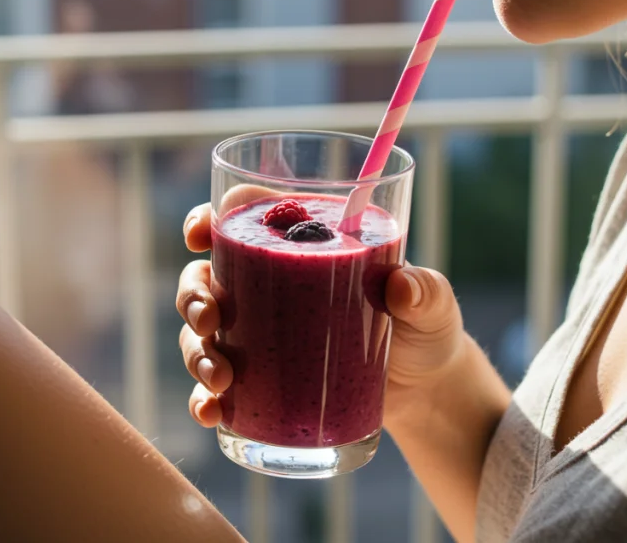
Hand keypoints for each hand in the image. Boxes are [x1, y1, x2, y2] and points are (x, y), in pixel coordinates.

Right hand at [175, 191, 466, 428]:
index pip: (241, 216)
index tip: (200, 236)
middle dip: (194, 295)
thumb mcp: (432, 305)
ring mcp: (260, 333)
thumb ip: (425, 291)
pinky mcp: (261, 379)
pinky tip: (212, 412)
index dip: (209, 219)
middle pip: (206, 275)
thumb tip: (402, 287)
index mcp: (302, 244)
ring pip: (201, 332)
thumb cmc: (424, 328)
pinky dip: (205, 398)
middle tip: (212, 318)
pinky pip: (215, 386)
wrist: (425, 391)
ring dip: (197, 351)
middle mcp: (269, 284)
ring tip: (221, 378)